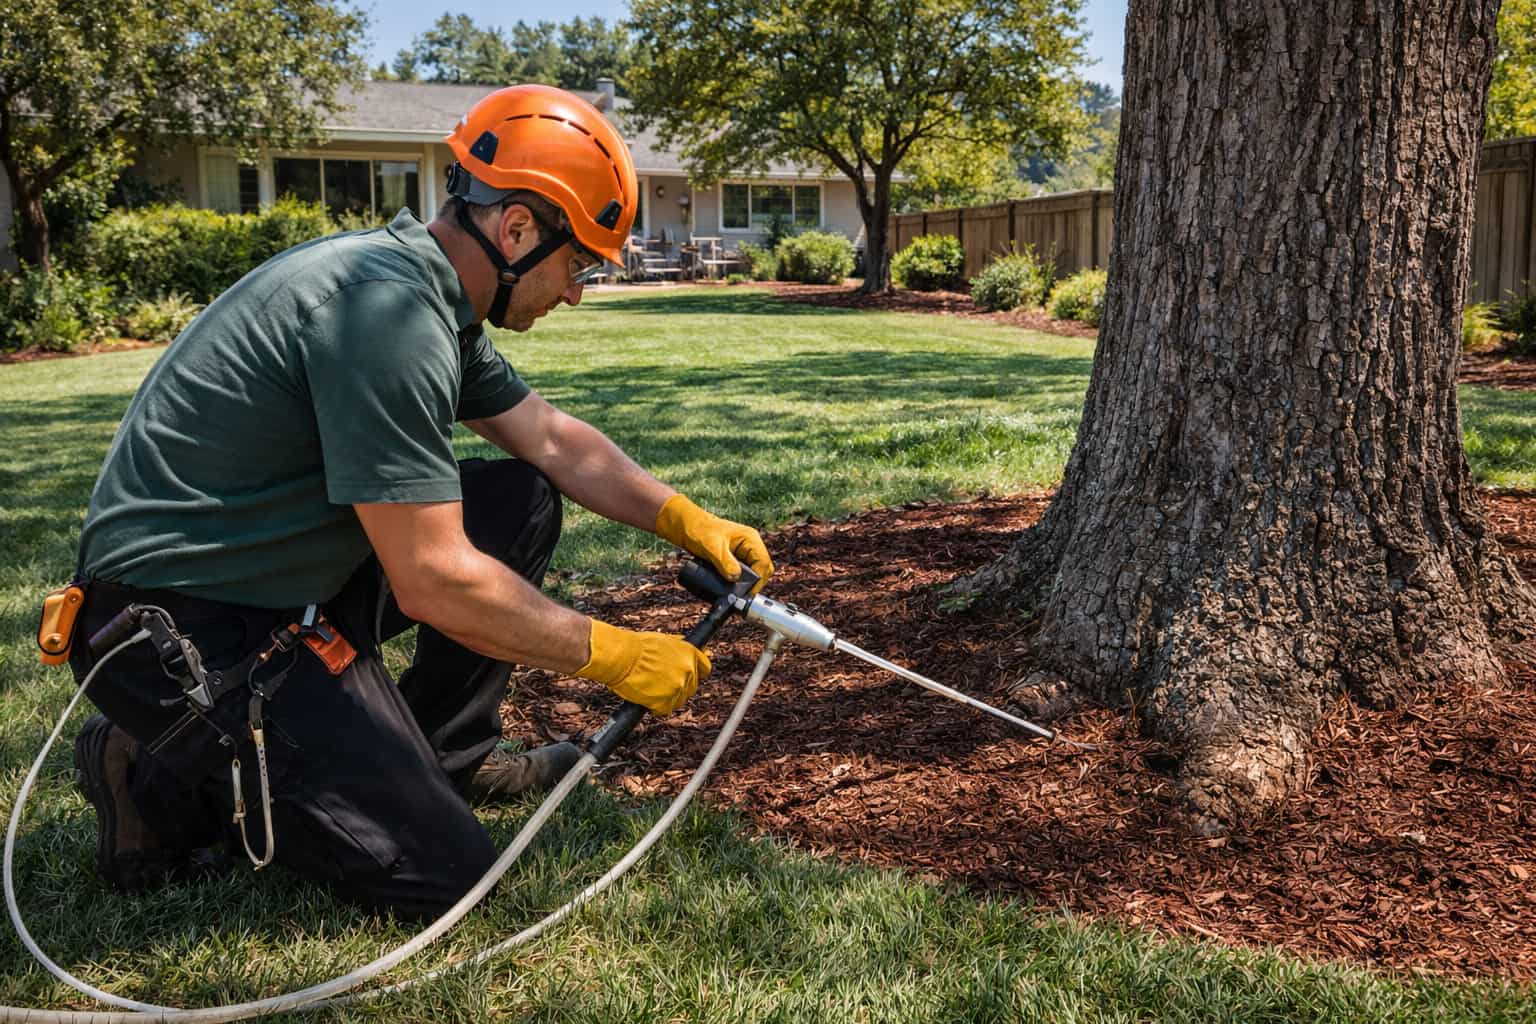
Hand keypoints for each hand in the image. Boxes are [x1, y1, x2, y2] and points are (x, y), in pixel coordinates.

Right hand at [577, 619, 710, 715]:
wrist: (622, 657)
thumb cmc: (637, 647)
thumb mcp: (666, 641)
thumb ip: (682, 649)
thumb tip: (700, 650)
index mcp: (690, 654)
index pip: (705, 668)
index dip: (696, 673)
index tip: (689, 675)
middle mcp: (688, 671)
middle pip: (692, 686)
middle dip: (679, 685)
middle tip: (662, 682)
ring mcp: (678, 688)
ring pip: (679, 700)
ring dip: (668, 697)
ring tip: (652, 688)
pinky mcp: (665, 702)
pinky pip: (665, 709)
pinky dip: (656, 706)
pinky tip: (648, 697)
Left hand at [654, 494, 773, 591]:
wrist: (687, 528)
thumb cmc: (699, 530)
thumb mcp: (712, 547)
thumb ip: (724, 562)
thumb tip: (735, 577)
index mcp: (750, 539)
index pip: (763, 563)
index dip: (758, 579)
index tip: (747, 591)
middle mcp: (749, 547)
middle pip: (762, 571)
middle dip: (754, 584)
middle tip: (742, 595)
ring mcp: (743, 555)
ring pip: (753, 575)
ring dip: (746, 585)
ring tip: (735, 594)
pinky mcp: (734, 562)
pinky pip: (742, 576)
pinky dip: (738, 584)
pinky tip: (730, 590)